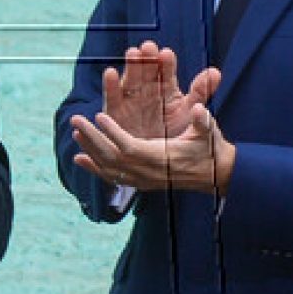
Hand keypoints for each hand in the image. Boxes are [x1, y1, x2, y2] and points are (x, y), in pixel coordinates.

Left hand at [71, 103, 235, 194]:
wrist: (217, 176)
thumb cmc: (210, 149)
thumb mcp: (209, 133)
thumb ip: (202, 122)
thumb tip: (200, 109)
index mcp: (161, 158)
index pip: (130, 147)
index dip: (113, 133)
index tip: (99, 116)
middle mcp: (148, 172)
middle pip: (112, 157)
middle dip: (92, 138)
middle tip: (76, 119)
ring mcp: (142, 180)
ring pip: (109, 167)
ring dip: (90, 150)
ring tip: (75, 133)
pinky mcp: (140, 184)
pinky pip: (112, 178)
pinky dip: (94, 169)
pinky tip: (78, 159)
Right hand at [102, 41, 219, 138]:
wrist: (157, 160)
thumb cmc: (174, 135)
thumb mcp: (189, 113)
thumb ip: (200, 92)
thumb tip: (215, 72)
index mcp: (166, 90)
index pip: (166, 72)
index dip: (166, 63)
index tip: (166, 54)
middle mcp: (147, 91)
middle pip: (146, 71)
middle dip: (147, 59)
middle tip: (148, 47)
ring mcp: (131, 99)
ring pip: (130, 80)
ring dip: (130, 66)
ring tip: (132, 53)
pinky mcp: (115, 110)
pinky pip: (113, 97)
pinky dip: (111, 85)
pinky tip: (111, 73)